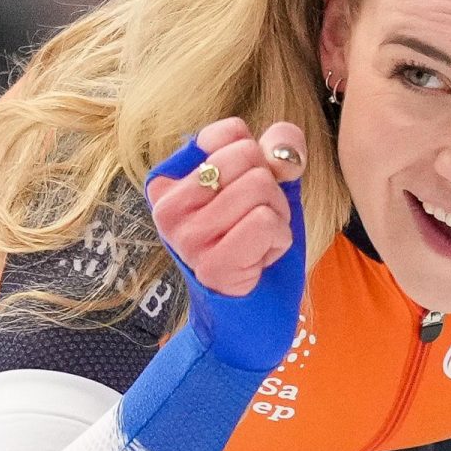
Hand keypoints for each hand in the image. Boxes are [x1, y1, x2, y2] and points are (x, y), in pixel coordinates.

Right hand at [145, 118, 307, 372]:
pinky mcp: (210, 264)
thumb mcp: (268, 192)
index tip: (249, 199)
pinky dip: (278, 239)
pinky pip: (263, 221)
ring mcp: (185, 237)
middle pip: (247, 156)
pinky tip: (260, 261)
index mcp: (171, 182)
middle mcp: (167, 207)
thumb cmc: (255, 250)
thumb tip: (284, 139)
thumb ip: (277, 156)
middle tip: (259, 224)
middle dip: (272, 190)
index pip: (227, 132)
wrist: (250, 318)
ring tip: (259, 243)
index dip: (261, 160)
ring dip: (277, 217)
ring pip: (258, 187)